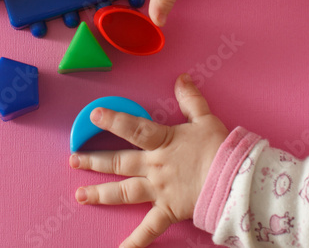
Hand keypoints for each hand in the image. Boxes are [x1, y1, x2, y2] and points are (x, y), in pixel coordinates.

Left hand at [69, 73, 228, 247]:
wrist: (235, 180)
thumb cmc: (220, 148)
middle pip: (119, 162)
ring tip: (80, 196)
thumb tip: (181, 78)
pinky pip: (149, 228)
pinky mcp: (167, 210)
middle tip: (73, 160)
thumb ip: (190, 98)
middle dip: (94, 161)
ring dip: (100, 194)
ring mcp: (158, 190)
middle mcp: (154, 167)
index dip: (113, 121)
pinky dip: (135, 242)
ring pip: (124, 192)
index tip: (94, 116)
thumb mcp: (205, 118)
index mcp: (162, 142)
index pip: (133, 129)